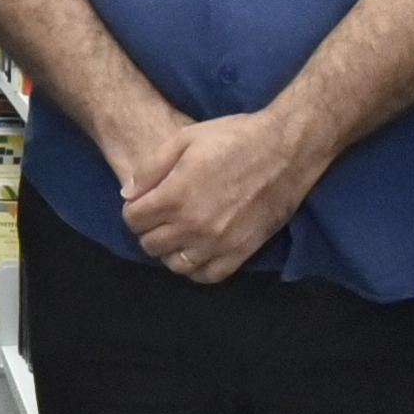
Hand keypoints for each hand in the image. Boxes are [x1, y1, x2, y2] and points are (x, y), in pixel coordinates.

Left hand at [120, 112, 318, 283]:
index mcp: (176, 196)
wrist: (285, 150)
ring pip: (175, 264)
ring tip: (178, 233)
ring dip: (170, 250)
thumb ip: (151, 168)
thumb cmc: (234, 138)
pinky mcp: (241, 252)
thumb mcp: (185, 138)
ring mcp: (218, 243)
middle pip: (151, 244)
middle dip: (148, 229)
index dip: (133, 210)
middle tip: (160, 215)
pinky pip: (207, 275)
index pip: (134, 220)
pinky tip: (197, 250)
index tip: (142, 202)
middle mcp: (194, 226)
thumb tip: (127, 194)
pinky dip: (196, 267)